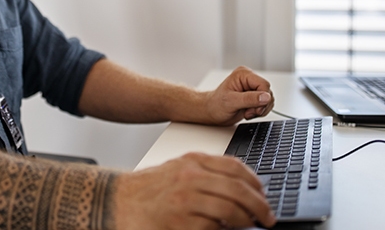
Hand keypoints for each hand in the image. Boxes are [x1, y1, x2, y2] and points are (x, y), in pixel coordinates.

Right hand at [114, 152, 275, 229]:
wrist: (118, 201)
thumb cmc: (148, 189)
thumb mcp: (178, 169)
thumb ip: (205, 173)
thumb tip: (239, 187)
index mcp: (192, 161)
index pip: (234, 167)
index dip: (255, 182)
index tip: (263, 193)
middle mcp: (190, 177)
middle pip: (238, 189)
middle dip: (259, 206)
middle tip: (266, 216)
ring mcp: (185, 200)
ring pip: (230, 210)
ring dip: (245, 221)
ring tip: (249, 225)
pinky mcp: (181, 222)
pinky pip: (213, 228)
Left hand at [202, 67, 273, 125]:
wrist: (212, 112)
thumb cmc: (216, 104)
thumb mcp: (231, 102)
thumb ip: (249, 99)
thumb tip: (266, 97)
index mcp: (243, 74)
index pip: (264, 84)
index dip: (263, 98)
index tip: (255, 109)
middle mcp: (249, 79)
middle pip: (268, 92)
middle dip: (261, 106)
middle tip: (248, 112)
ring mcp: (252, 88)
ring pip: (268, 99)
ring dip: (260, 110)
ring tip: (247, 112)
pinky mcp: (254, 97)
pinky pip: (265, 104)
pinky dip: (259, 112)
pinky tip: (248, 113)